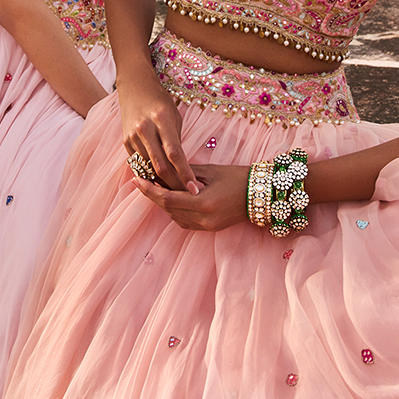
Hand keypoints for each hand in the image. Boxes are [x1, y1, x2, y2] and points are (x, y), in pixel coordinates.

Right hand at [121, 74, 197, 193]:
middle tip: (187, 196)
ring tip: (176, 193)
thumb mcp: (174, 116)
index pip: (175, 153)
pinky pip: (139, 165)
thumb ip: (176, 141)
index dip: (185, 173)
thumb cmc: (160, 102)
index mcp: (161, 119)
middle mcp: (145, 129)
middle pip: (160, 166)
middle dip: (174, 184)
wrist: (135, 88)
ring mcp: (132, 136)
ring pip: (148, 169)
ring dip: (162, 183)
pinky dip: (149, 175)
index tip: (195, 188)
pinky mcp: (125, 142)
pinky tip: (160, 183)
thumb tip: (181, 168)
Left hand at [133, 164, 249, 230]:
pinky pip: (184, 221)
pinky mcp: (209, 228)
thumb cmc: (237, 177)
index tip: (137, 179)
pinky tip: (170, 197)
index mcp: (204, 203)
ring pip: (174, 217)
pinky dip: (174, 210)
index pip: (168, 199)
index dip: (150, 190)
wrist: (260, 194)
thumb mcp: (210, 172)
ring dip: (162, 203)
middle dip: (152, 195)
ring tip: (152, 187)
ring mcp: (207, 226)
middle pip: (168, 209)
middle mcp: (204, 218)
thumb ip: (186, 173)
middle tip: (140, 180)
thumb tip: (163, 170)